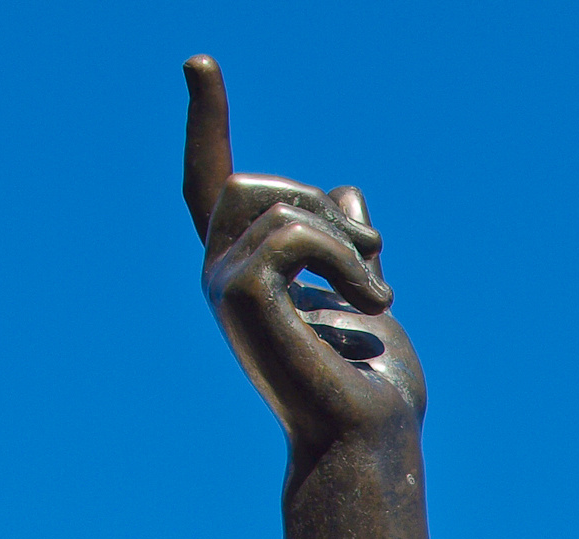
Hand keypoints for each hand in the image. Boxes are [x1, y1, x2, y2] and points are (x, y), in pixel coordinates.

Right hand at [184, 57, 423, 448]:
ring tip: (378, 291)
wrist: (369, 434)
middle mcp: (221, 275)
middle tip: (375, 254)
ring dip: (345, 238)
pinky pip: (291, 232)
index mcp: (249, 272)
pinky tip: (374, 302)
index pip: (213, 184)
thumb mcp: (367, 290)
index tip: (201, 64)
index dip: (207, 124)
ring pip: (273, 201)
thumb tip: (348, 192)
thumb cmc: (371, 380)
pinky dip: (344, 258)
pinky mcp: (236, 294)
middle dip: (322, 206)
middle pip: (248, 181)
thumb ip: (349, 242)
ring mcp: (221, 285)